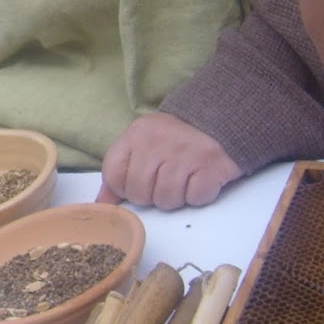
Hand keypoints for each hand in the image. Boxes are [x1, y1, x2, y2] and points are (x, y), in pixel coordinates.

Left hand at [97, 113, 241, 209]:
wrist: (222, 119)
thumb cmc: (176, 138)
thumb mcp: (143, 144)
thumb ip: (120, 171)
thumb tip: (101, 204)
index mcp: (136, 135)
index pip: (113, 175)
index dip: (124, 188)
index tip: (138, 183)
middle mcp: (157, 143)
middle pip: (139, 193)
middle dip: (151, 196)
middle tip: (165, 182)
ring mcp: (185, 154)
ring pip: (166, 200)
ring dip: (176, 198)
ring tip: (183, 180)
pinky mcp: (211, 166)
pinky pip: (195, 198)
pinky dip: (198, 195)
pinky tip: (200, 180)